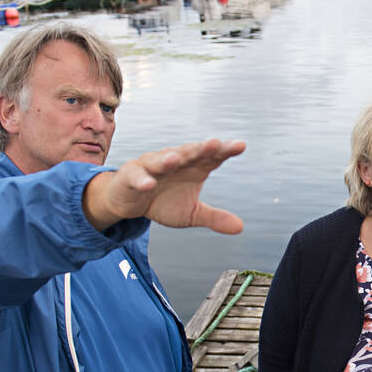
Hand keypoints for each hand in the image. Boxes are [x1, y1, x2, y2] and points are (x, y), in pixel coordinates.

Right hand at [82, 139, 246, 232]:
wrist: (130, 203)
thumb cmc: (163, 201)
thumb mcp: (191, 213)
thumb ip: (214, 217)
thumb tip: (240, 227)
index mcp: (194, 167)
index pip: (212, 156)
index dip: (225, 150)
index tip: (240, 145)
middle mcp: (175, 161)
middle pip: (190, 152)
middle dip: (201, 148)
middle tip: (214, 144)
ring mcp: (152, 165)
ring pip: (162, 159)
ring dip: (168, 159)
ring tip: (176, 159)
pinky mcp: (131, 175)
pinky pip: (138, 176)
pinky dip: (143, 179)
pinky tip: (149, 184)